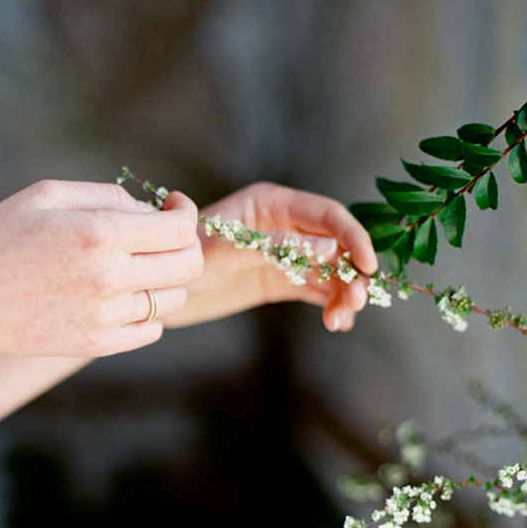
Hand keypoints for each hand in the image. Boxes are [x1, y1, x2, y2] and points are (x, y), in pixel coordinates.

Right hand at [0, 180, 202, 356]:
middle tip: (161, 236)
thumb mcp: (46, 196)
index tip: (172, 206)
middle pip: (187, 266)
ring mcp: (105, 317)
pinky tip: (122, 295)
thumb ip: (107, 196)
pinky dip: (148, 311)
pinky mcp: (97, 345)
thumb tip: (151, 212)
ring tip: (136, 265)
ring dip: (165, 278)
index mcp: (99, 234)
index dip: (185, 212)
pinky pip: (150, 329)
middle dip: (184, 244)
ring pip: (171, 299)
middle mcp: (109, 278)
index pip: (179, 229)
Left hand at [163, 182, 377, 331]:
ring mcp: (284, 255)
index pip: (327, 216)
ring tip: (340, 320)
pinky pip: (317, 291)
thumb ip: (277, 246)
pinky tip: (335, 323)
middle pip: (337, 245)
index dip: (353, 238)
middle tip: (355, 303)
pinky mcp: (280, 281)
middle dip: (351, 272)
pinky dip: (330, 306)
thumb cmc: (185, 257)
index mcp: (274, 204)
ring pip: (331, 271)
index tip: (368, 266)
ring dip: (343, 294)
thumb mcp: (227, 249)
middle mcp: (285, 226)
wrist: (158, 288)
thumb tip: (330, 250)